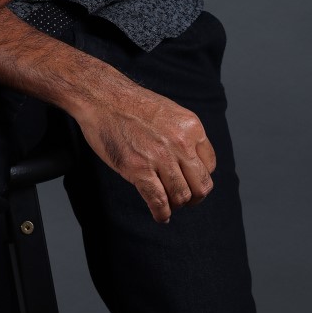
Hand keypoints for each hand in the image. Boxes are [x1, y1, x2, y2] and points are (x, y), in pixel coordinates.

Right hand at [71, 65, 216, 222]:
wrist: (102, 96)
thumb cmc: (130, 103)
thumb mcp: (169, 111)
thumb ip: (182, 134)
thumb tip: (189, 160)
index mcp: (191, 127)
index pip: (210, 165)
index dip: (198, 176)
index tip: (188, 179)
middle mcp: (181, 143)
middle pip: (201, 185)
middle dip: (194, 197)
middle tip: (183, 199)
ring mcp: (160, 157)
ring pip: (182, 196)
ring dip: (175, 204)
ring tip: (167, 204)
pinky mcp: (139, 169)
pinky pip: (159, 202)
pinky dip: (162, 214)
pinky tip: (160, 215)